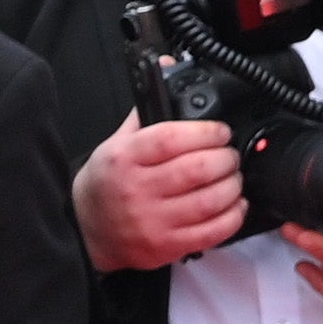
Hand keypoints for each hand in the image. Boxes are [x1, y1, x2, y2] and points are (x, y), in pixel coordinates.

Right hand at [77, 112, 251, 273]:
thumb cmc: (107, 184)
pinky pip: (213, 232)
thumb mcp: (116, 144)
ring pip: (210, 200)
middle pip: (198, 169)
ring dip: (233, 185)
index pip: (172, 139)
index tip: (220, 132)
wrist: (87, 229)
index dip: (206, 132)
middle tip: (229, 155)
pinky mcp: (167, 246)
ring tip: (233, 178)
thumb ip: (146, 116)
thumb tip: (171, 77)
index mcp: (125, 158)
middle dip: (226, 158)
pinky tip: (235, 204)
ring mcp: (153, 221)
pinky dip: (233, 216)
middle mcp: (138, 189)